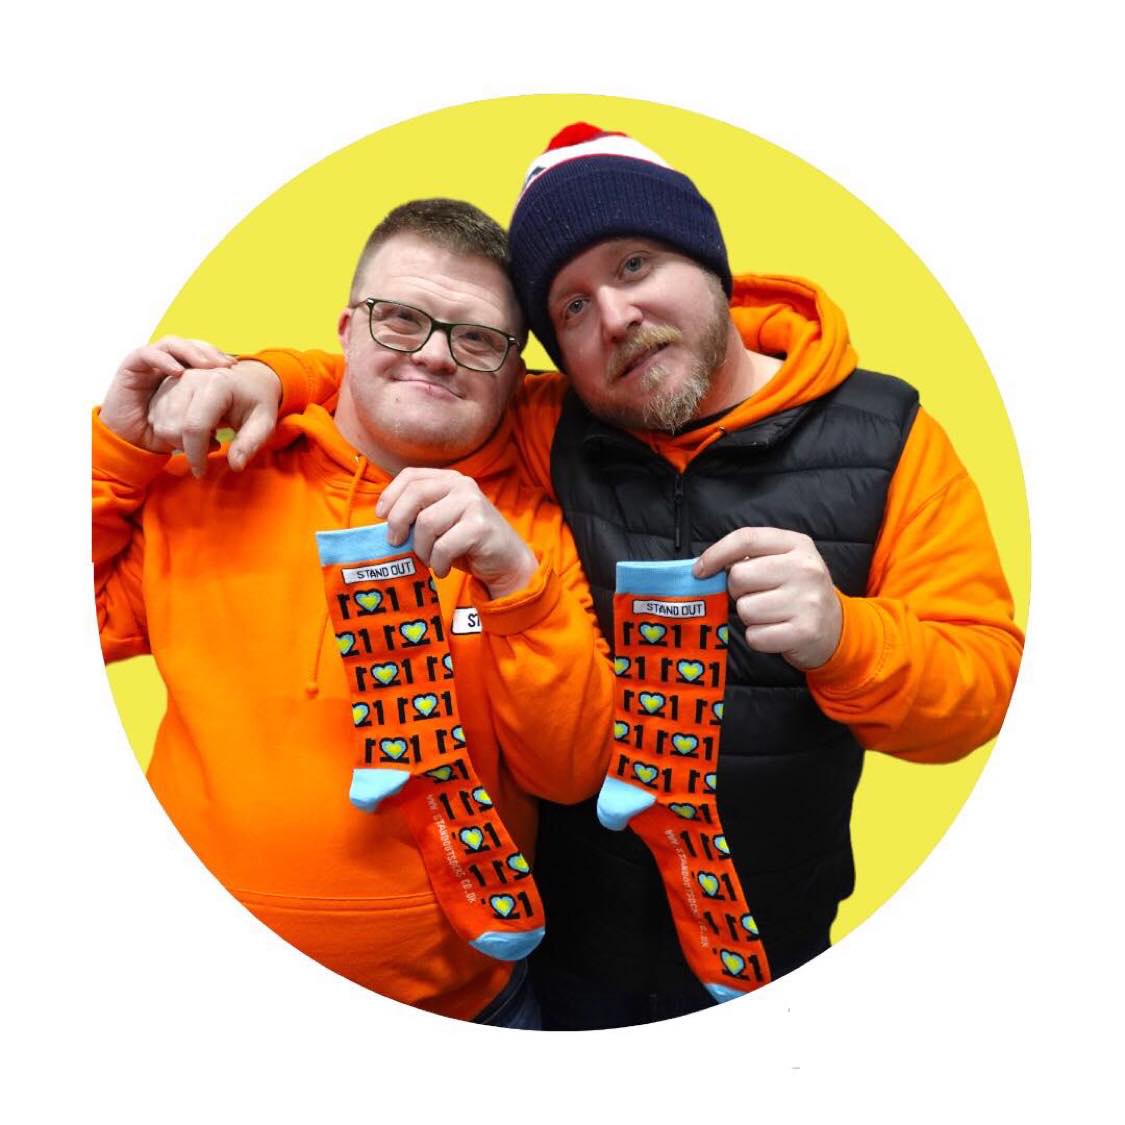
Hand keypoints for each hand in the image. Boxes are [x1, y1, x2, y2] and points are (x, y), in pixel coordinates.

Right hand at [99, 337, 233, 457]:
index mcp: (186, 371)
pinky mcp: (132, 366)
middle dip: (209, 351)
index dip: (220, 357)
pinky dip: (164, 360)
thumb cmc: (162, 435)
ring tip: (206, 365)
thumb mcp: (192, 431)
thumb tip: (222, 442)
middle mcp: (168, 363)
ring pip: (172, 343)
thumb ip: (209, 430)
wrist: (130, 442)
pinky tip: (178, 372)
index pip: (205, 353)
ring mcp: (150, 362)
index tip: (235, 369)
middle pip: (191, 344)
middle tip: (225, 365)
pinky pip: (148, 354)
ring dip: (191, 351)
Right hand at [146, 358, 282, 476]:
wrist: (248, 380)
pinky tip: (192, 427)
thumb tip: (236, 466)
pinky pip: (156, 419)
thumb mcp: (264, 423)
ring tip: (206, 434)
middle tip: (213, 445)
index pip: (195, 427)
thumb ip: (250, 444)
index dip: (196, 455)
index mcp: (216, 384)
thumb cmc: (256, 403)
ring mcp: (174, 381)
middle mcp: (190, 378)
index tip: (202, 473)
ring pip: (161, 425)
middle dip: (189, 448)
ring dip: (180, 440)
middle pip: (173, 428)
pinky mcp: (165, 386)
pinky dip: (171, 431)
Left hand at [374, 468, 537, 598]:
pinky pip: (443, 546)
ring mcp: (473, 503)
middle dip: (398, 522)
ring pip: (427, 523)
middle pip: (415, 494)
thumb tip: (384, 522)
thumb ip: (418, 513)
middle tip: (395, 543)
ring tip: (429, 561)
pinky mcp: (480, 526)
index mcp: (449, 479)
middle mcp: (462, 485)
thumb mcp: (441, 522)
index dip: (390, 495)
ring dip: (422, 549)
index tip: (381, 517)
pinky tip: (443, 569)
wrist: (506, 561)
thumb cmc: (467, 544)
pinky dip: (438, 563)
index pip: (411, 476)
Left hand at [694, 527, 842, 669]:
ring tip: (771, 614)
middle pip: (739, 577)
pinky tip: (776, 631)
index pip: (745, 539)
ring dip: (750, 616)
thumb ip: (750, 557)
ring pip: (745, 609)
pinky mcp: (804, 631)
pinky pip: (755, 636)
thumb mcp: (784, 561)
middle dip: (738, 591)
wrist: (836, 627)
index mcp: (797, 544)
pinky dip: (759, 637)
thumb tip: (706, 567)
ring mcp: (807, 600)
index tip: (700, 570)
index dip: (716, 554)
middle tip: (756, 596)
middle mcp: (805, 569)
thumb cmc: (797, 591)